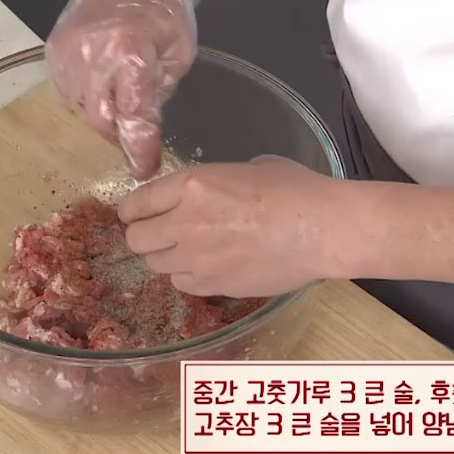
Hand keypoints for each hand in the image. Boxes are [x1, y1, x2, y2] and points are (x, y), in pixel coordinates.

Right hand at [46, 0, 196, 179]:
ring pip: (81, 111)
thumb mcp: (177, 57)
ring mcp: (67, 53)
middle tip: (137, 132)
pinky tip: (103, 88)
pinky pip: (67, 95)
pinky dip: (86, 100)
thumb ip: (158, 98)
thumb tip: (142, 138)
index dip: (139, 148)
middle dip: (121, 133)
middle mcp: (91, 54)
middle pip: (101, 120)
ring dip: (103, 116)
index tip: (143, 167)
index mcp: (130, 52)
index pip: (133, 116)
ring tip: (120, 99)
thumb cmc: (164, 14)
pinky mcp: (53, 52)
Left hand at [117, 156, 344, 297]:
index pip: (137, 203)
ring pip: (156, 265)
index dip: (130, 211)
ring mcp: (197, 259)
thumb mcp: (249, 167)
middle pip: (136, 239)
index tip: (132, 215)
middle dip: (142, 235)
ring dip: (166, 256)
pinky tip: (208, 266)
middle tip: (158, 233)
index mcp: (192, 185)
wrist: (323, 229)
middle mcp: (185, 223)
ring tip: (188, 250)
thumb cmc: (296, 189)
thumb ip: (215, 181)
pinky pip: (182, 283)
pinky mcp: (214, 286)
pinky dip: (188, 275)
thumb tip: (210, 191)